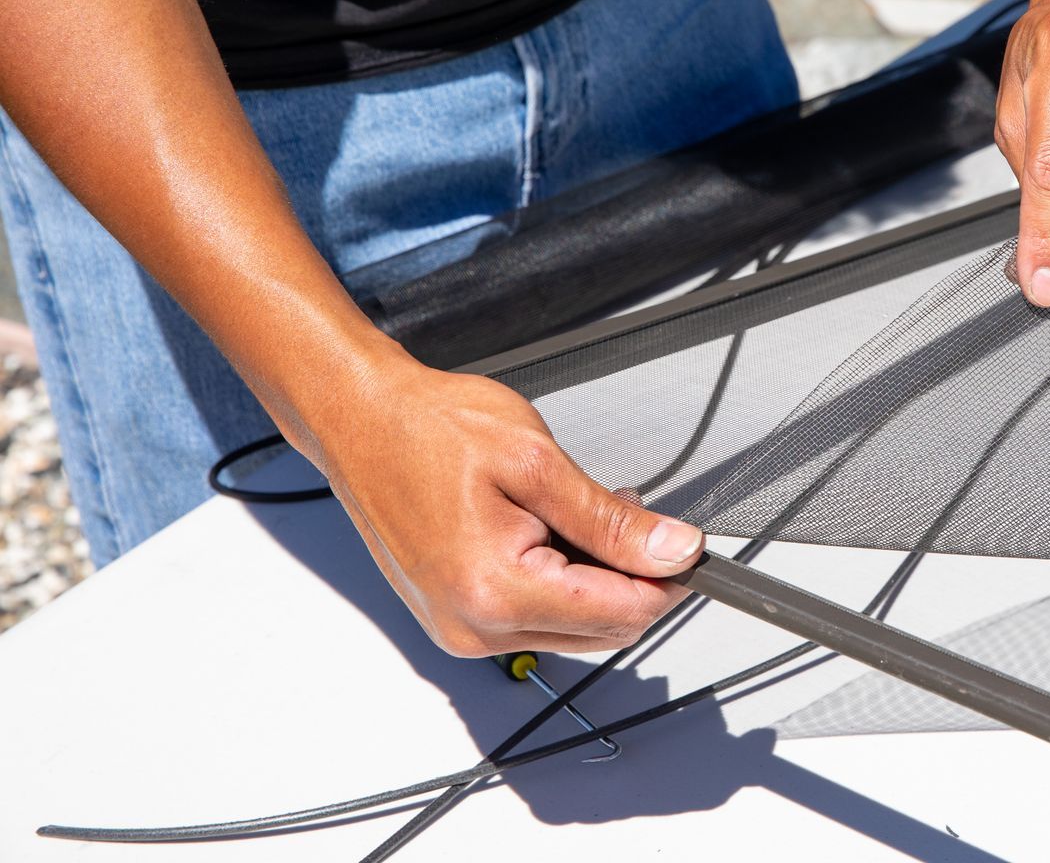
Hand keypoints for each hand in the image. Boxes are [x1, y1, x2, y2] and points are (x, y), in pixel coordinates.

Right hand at [286, 350, 700, 655]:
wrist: (361, 420)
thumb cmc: (428, 429)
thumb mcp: (538, 462)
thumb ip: (611, 520)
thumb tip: (674, 551)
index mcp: (494, 592)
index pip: (621, 613)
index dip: (667, 578)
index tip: (687, 544)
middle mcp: (473, 628)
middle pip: (603, 630)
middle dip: (631, 576)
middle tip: (624, 510)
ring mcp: (461, 630)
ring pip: (574, 628)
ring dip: (595, 580)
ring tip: (571, 512)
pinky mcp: (457, 620)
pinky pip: (536, 619)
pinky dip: (560, 582)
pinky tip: (546, 532)